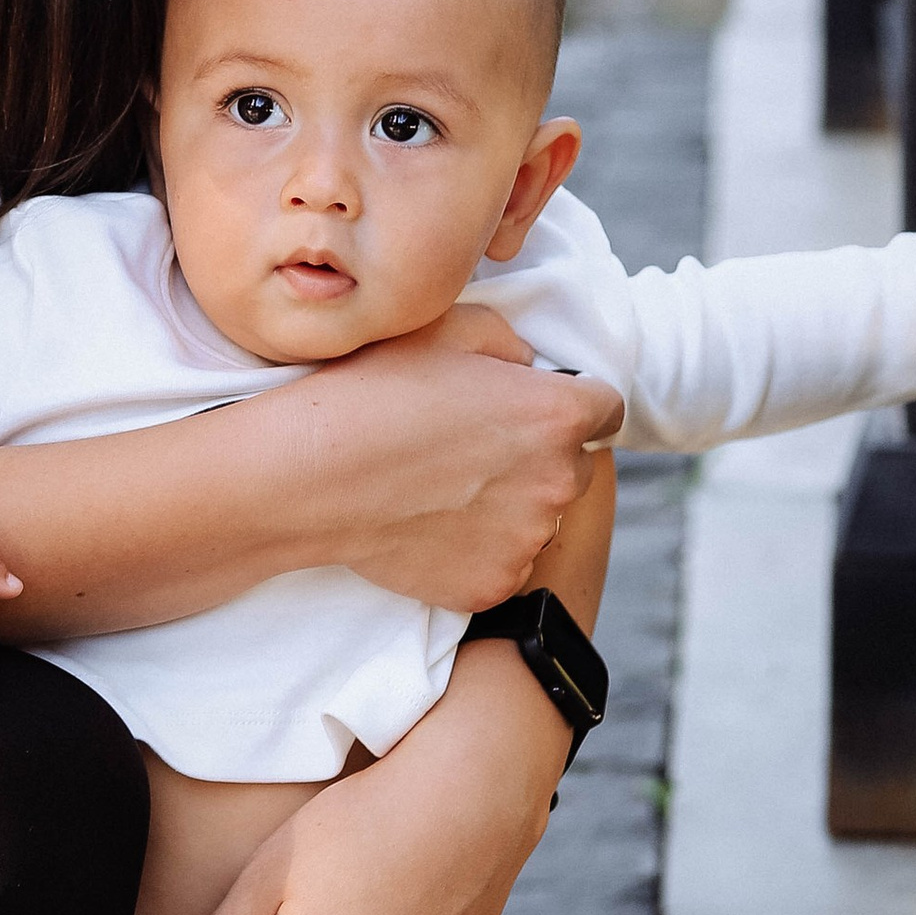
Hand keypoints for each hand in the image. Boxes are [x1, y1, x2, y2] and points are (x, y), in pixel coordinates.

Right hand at [291, 311, 619, 612]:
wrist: (309, 476)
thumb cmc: (372, 392)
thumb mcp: (446, 329)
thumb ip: (510, 342)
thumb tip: (529, 367)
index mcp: (557, 414)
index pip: (606, 409)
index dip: (570, 404)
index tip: (531, 409)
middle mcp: (558, 482)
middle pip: (575, 468)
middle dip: (538, 457)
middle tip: (472, 450)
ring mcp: (528, 540)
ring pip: (537, 519)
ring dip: (507, 506)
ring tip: (440, 489)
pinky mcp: (494, 585)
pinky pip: (502, 563)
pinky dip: (475, 550)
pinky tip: (428, 526)